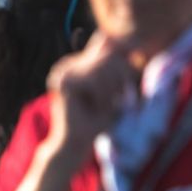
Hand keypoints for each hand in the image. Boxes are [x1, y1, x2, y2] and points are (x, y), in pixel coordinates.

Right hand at [45, 32, 138, 161]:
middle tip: (120, 100)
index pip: (107, 46)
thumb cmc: (96, 121)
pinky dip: (102, 96)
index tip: (127, 86)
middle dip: (122, 77)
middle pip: (108, 54)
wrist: (75, 145)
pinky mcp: (63, 83)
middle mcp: (67, 65)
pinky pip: (93, 79)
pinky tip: (96, 108)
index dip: (124, 63)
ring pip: (103, 65)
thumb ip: (118, 69)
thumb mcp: (113, 91)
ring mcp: (62, 72)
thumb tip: (129, 45)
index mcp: (76, 64)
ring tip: (106, 106)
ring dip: (112, 89)